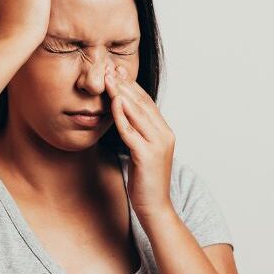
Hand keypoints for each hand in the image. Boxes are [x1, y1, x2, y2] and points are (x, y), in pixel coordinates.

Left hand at [104, 63, 175, 217]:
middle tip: (110, 67)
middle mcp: (164, 134)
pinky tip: (113, 103)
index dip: (132, 85)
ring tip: (108, 78)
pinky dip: (121, 115)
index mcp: (164, 132)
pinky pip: (131, 131)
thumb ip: (137, 134)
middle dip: (125, 83)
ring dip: (122, 94)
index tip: (117, 70)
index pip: (147, 102)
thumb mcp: (142, 152)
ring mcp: (157, 144)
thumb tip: (124, 118)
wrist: (155, 207)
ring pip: (137, 113)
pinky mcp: (147, 155)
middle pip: (142, 103)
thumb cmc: (146, 181)